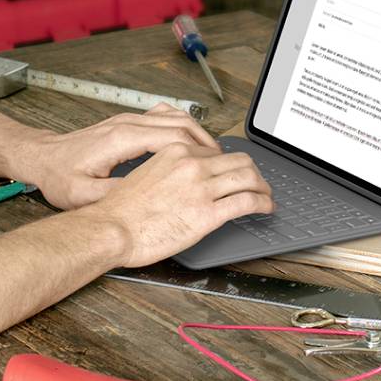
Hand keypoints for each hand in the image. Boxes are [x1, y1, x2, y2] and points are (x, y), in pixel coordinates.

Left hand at [16, 106, 220, 210]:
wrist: (40, 158)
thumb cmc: (59, 176)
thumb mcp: (86, 194)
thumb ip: (120, 193)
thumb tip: (151, 198)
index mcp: (122, 139)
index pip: (175, 138)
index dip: (203, 154)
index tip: (220, 170)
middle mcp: (128, 124)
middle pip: (182, 124)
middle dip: (209, 145)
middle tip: (227, 166)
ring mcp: (128, 120)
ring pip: (176, 117)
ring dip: (199, 134)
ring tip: (215, 157)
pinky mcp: (127, 123)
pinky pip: (165, 118)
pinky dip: (184, 128)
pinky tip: (191, 146)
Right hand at [90, 141, 271, 265]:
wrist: (113, 228)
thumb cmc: (123, 209)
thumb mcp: (148, 175)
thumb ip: (173, 172)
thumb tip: (190, 180)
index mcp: (176, 153)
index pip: (217, 152)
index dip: (231, 164)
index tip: (236, 173)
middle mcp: (191, 166)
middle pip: (240, 161)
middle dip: (254, 172)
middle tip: (259, 184)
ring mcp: (202, 189)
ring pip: (249, 178)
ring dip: (264, 188)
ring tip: (267, 196)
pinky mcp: (208, 214)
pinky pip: (248, 202)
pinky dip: (263, 204)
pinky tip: (266, 208)